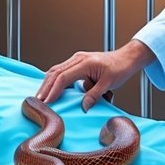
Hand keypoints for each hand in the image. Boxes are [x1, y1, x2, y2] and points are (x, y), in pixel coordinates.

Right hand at [36, 40, 154, 111]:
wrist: (126, 58)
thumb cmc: (120, 68)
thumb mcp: (109, 83)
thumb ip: (95, 95)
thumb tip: (83, 106)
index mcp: (84, 62)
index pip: (63, 77)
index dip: (53, 90)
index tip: (47, 102)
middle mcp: (78, 59)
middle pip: (55, 73)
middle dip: (45, 87)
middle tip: (38, 101)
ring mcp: (77, 59)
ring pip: (56, 71)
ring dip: (48, 84)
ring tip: (41, 97)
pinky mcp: (77, 62)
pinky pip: (62, 70)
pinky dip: (54, 80)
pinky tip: (50, 89)